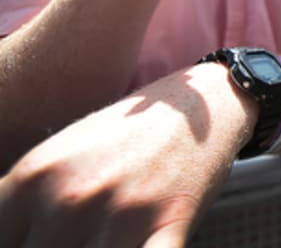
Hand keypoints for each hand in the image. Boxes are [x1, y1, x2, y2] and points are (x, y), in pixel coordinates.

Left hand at [0, 64, 253, 247]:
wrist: (200, 106)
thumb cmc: (129, 134)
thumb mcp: (60, 155)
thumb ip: (27, 202)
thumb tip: (18, 237)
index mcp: (33, 175)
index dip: (18, 242)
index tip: (39, 237)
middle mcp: (69, 197)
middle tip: (81, 235)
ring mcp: (119, 216)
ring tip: (112, 235)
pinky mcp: (167, 228)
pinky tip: (142, 244)